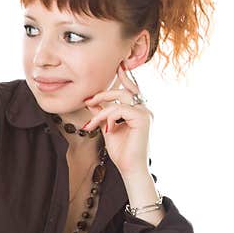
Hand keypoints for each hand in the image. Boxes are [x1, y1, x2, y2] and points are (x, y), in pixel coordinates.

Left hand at [83, 61, 152, 177]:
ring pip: (119, 99)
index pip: (131, 90)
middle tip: (88, 100)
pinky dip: (108, 117)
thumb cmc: (121, 151)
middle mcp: (144, 109)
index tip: (118, 65)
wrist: (129, 167)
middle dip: (103, 93)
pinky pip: (120, 109)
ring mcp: (145, 113)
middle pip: (123, 91)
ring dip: (101, 110)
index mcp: (137, 110)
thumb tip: (92, 101)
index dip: (125, 76)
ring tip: (91, 125)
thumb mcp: (107, 127)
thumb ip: (102, 113)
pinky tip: (106, 129)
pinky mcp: (143, 118)